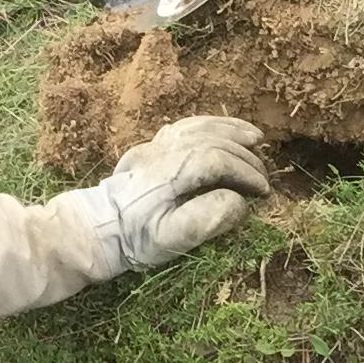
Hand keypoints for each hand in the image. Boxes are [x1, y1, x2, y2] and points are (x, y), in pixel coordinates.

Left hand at [59, 116, 270, 274]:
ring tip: (257, 139)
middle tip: (264, 179)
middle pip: (214, 140)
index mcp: (171, 172)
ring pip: (201, 126)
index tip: (263, 192)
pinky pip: (187, 125)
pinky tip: (225, 130)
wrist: (99, 227)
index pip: (218, 160)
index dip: (246, 173)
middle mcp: (165, 151)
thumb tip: (238, 201)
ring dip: (232, 130)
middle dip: (245, 157)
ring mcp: (157, 144)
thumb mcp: (172, 239)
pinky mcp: (154, 146)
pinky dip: (211, 124)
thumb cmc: (136, 238)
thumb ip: (206, 220)